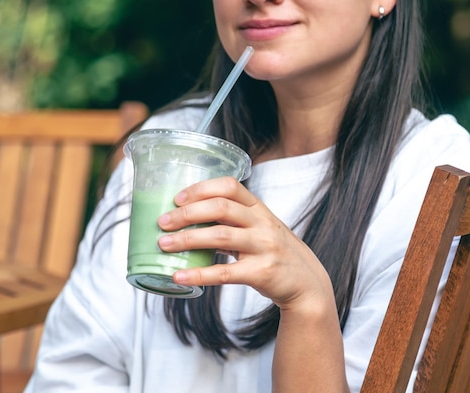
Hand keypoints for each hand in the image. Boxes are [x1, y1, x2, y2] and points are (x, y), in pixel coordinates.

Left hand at [157, 176, 333, 309]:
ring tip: (164, 244)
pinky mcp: (261, 273)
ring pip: (220, 236)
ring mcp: (263, 247)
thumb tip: (187, 218)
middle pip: (221, 208)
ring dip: (187, 239)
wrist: (306, 283)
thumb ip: (231, 220)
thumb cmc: (274, 252)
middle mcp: (262, 223)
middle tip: (163, 222)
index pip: (229, 186)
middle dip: (187, 213)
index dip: (201, 189)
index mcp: (259, 208)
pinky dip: (198, 274)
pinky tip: (178, 276)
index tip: (177, 198)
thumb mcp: (259, 228)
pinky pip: (224, 273)